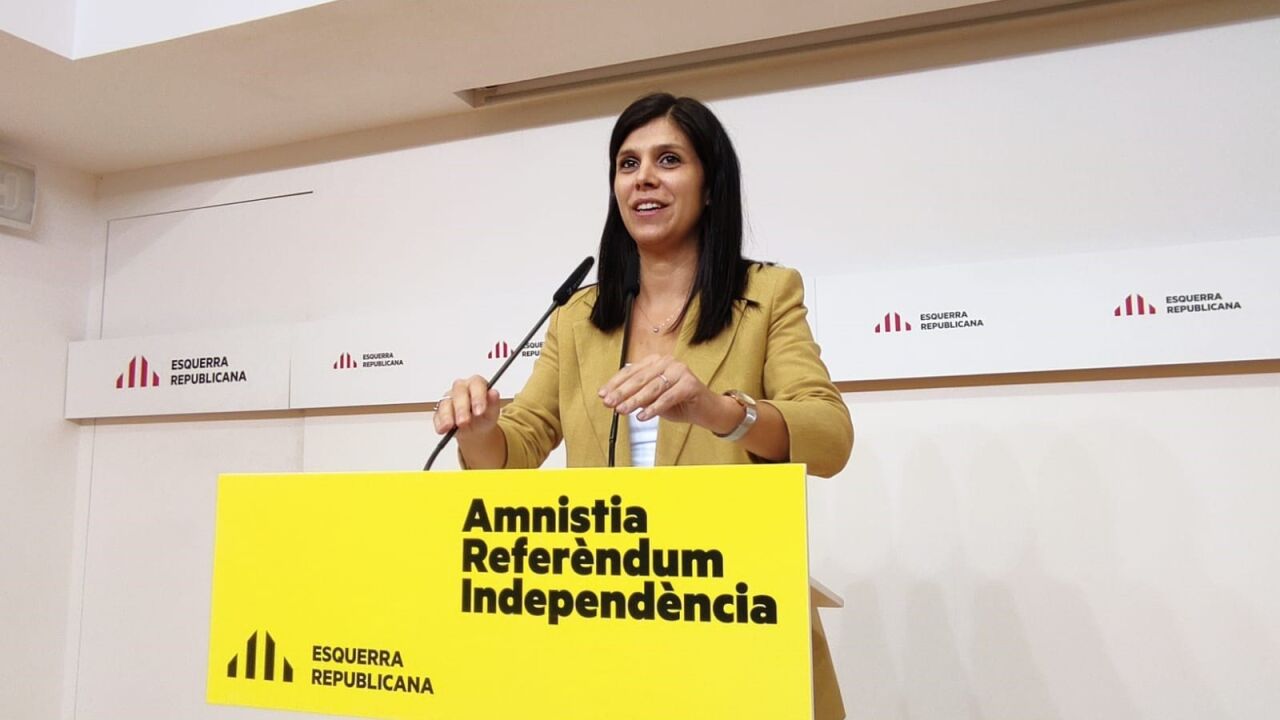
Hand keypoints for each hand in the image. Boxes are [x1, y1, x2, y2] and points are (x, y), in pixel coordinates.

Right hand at [434, 375, 499, 436]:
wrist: (476, 430)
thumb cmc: (484, 417)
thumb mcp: (492, 413)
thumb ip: (494, 404)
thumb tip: (494, 393)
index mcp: (476, 384)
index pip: (476, 383)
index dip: (477, 397)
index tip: (479, 411)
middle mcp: (461, 388)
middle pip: (459, 392)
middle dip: (461, 408)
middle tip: (464, 422)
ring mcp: (448, 398)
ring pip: (445, 402)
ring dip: (447, 415)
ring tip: (450, 427)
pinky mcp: (440, 411)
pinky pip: (437, 415)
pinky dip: (439, 423)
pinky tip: (443, 429)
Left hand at [598, 354, 732, 429]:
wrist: (707, 410)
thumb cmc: (680, 402)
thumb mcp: (653, 399)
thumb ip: (637, 396)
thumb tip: (615, 400)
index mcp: (656, 362)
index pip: (631, 371)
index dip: (616, 383)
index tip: (603, 394)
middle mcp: (668, 362)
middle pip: (640, 378)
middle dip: (622, 392)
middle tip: (609, 403)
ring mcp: (680, 371)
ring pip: (652, 388)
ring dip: (635, 401)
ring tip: (622, 410)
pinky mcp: (690, 384)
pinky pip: (667, 397)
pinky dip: (654, 408)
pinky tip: (643, 416)